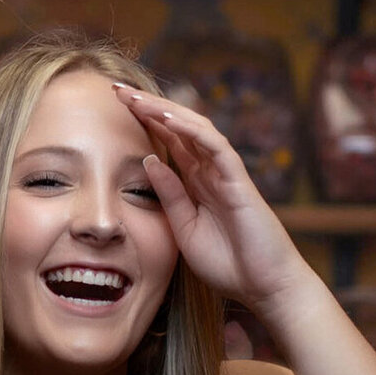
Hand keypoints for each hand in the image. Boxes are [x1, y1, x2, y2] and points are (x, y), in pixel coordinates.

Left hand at [113, 81, 310, 318]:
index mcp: (195, 183)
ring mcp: (225, 172)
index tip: (114, 108)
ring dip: (164, 110)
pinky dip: (190, 129)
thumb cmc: (227, 263)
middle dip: (148, 107)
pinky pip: (214, 145)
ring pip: (193, 127)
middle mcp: (210, 170)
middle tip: (117, 89)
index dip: (143, 123)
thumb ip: (168, 196)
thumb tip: (148, 160)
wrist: (261, 285)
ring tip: (135, 97)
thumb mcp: (183, 229)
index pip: (167, 142)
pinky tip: (166, 117)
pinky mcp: (238, 179)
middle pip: (177, 127)